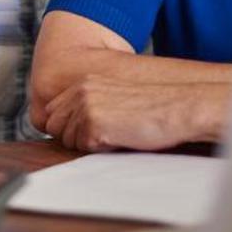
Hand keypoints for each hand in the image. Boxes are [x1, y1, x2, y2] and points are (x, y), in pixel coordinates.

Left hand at [39, 76, 227, 151]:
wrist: (179, 108)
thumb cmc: (152, 109)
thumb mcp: (114, 99)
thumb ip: (88, 107)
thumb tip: (66, 130)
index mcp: (84, 83)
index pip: (52, 112)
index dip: (66, 128)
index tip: (86, 133)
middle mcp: (80, 91)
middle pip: (54, 126)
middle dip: (74, 138)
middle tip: (104, 137)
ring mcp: (85, 106)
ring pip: (69, 140)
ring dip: (90, 144)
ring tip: (117, 134)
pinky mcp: (93, 123)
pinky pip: (84, 147)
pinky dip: (101, 148)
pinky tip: (121, 138)